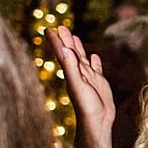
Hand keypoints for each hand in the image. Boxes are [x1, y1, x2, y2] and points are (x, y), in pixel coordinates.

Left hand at [51, 25, 113, 144]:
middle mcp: (78, 72)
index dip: (55, 41)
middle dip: (66, 40)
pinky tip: (95, 56)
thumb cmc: (86, 105)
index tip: (48, 29)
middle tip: (60, 27)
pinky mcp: (99, 82)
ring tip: (74, 36)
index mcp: (71, 71)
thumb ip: (71, 67)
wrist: (98, 121)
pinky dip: (95, 61)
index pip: (62, 52)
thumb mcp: (78, 84)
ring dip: (78, 48)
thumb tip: (65, 49)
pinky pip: (96, 68)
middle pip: (71, 52)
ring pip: (82, 58)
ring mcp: (89, 77)